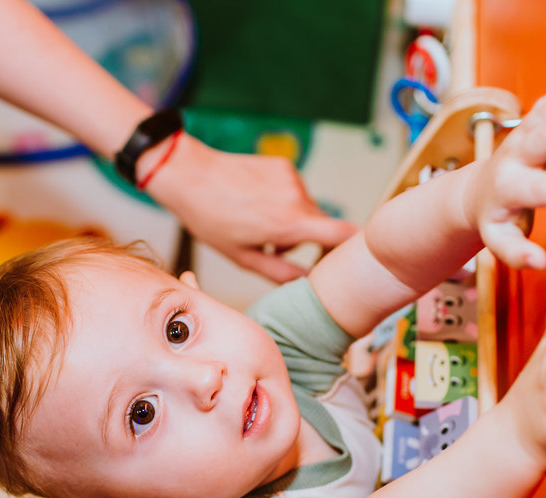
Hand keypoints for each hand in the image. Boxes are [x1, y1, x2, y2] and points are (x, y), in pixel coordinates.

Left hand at [147, 135, 358, 282]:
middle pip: (321, 225)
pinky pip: (293, 191)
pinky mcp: (284, 165)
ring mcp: (292, 177)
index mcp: (290, 223)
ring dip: (290, 220)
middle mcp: (297, 197)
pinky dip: (282, 202)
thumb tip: (309, 283)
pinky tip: (254, 202)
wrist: (189, 175)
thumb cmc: (210, 219)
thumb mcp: (244, 257)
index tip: (352, 259)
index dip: (355, 248)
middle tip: (272, 246)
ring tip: (256, 223)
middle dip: (304, 239)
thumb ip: (282, 273)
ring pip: (305, 209)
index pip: (344, 235)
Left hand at [469, 88, 545, 268]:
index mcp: (508, 186)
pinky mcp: (531, 121)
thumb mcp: (498, 239)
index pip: (538, 188)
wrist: (477, 191)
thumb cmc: (496, 217)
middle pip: (544, 136)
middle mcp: (514, 154)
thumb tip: (538, 262)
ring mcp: (522, 133)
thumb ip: (516, 252)